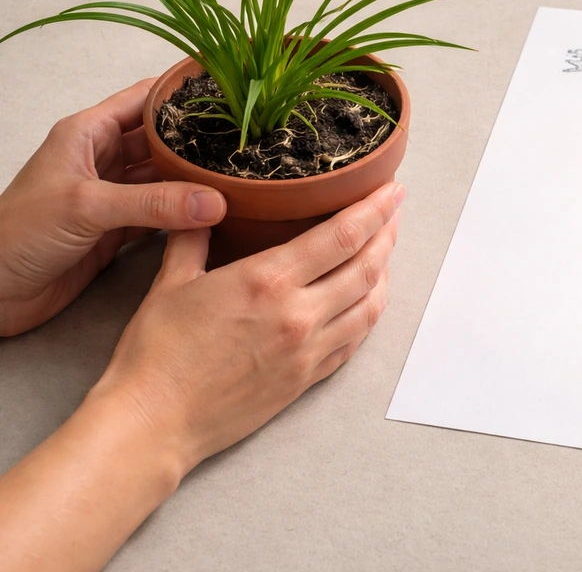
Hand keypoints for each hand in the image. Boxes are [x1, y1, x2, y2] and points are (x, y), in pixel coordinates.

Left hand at [0, 79, 226, 336]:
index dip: (182, 92)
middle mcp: (102, 160)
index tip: (226, 90)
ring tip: (240, 174)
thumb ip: (153, 203)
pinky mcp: (116, 230)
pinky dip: (186, 214)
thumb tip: (215, 200)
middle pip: (161, 139)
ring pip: (165, 178)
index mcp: (87, 134)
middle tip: (246, 138)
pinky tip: (215, 212)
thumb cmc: (18, 234)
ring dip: (196, 179)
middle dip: (199, 138)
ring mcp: (111, 196)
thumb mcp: (88, 207)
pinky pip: (162, 214)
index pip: (143, 99)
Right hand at [89, 181, 403, 474]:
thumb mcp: (170, 282)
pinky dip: (369, 314)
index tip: (392, 191)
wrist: (154, 423)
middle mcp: (299, 314)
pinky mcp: (307, 380)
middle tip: (395, 212)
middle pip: (368, 267)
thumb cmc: (156, 353)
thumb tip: (202, 207)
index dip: (376, 210)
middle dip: (388, 234)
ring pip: (370, 305)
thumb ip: (194, 238)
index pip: (343, 236)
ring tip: (385, 251)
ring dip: (385, 273)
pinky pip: (354, 341)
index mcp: (269, 281)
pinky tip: (366, 300)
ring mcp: (308, 351)